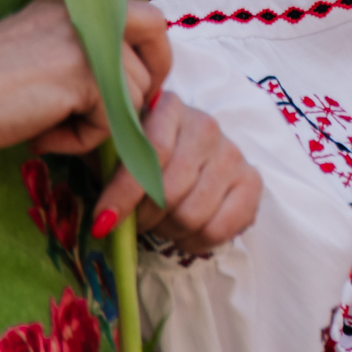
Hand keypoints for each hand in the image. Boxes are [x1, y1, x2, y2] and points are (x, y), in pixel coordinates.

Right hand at [0, 0, 170, 151]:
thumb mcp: (40, 48)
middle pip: (155, 39)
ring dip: (100, 122)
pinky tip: (42, 136)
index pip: (143, 12)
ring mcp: (90, 39)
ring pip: (135, 92)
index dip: (153, 49)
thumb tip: (132, 83)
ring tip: (49, 128)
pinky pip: (113, 121)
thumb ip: (83, 52)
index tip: (142, 82)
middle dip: (150, 80)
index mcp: (74, 0)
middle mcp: (86, 9)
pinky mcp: (87, 74)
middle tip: (126, 114)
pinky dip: (81, 140)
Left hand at [93, 91, 262, 254]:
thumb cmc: (143, 150)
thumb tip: (99, 215)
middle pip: (171, 192)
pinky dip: (196, 242)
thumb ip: (106, 167)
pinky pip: (220, 229)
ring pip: (193, 215)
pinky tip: (185, 233)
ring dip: (169, 230)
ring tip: (161, 223)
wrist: (188, 147)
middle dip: (146, 217)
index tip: (103, 222)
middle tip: (137, 221)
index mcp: (170, 109)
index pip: (150, 155)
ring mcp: (232, 154)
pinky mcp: (252, 181)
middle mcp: (206, 127)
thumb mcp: (117, 148)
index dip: (124, 193)